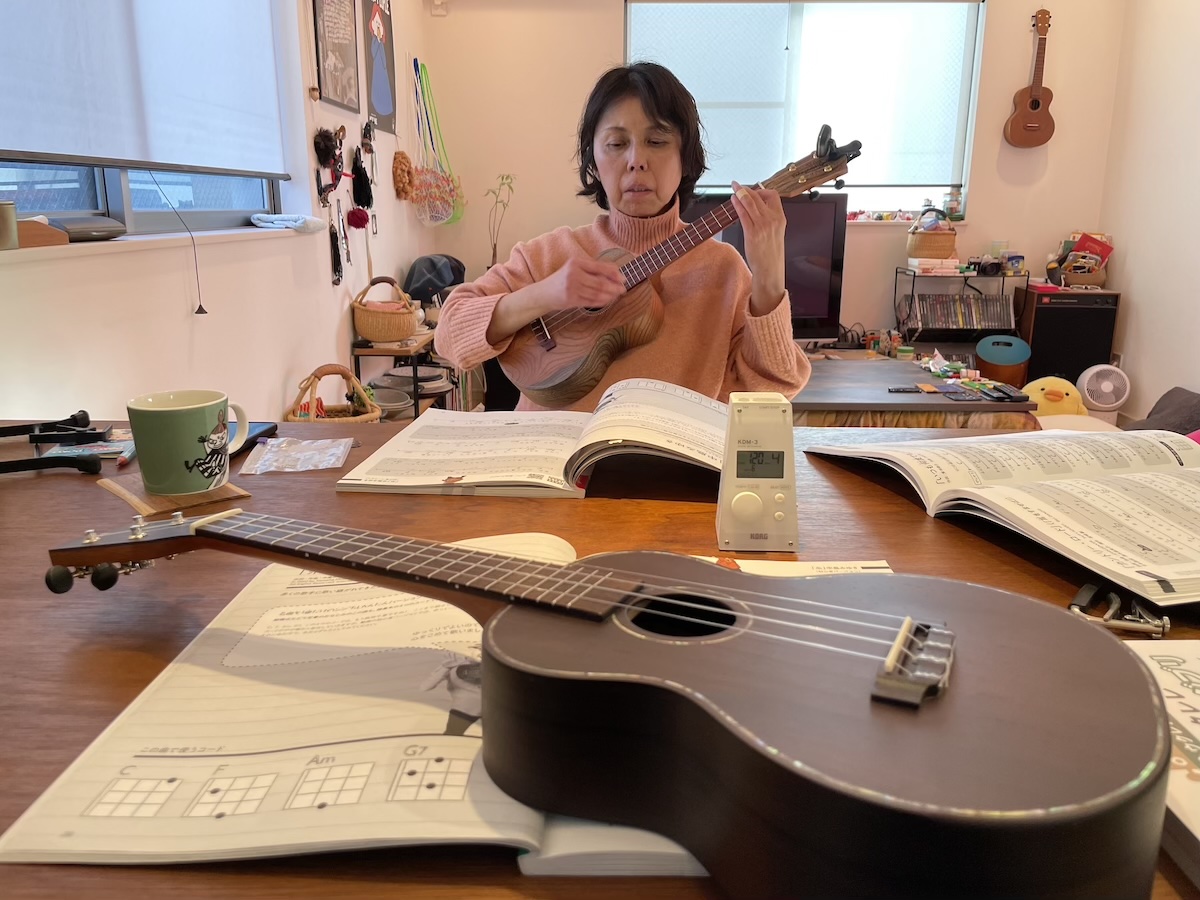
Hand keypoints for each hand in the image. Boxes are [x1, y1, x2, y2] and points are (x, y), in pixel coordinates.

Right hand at [544, 256, 626, 310]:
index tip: (623, 278)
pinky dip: (602, 302)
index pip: (600, 267)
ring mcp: (572, 288)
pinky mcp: (571, 300)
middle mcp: (574, 274)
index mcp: (576, 262)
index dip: (614, 273)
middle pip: (601, 282)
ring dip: (610, 295)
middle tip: (623, 289)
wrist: (543, 293)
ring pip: (597, 293)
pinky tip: (608, 300)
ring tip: (616, 295)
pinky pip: (591, 302)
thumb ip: (592, 269)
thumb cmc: (562, 280)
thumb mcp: (574, 268)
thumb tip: (616, 273)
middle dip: (615, 287)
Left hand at [731, 180, 785, 314]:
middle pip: (759, 196)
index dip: (761, 190)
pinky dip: (737, 205)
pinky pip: (743, 214)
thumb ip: (768, 218)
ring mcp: (762, 226)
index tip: (752, 190)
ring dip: (740, 193)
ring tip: (734, 188)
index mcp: (780, 218)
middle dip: (746, 189)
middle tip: (738, 185)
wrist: (770, 270)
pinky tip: (733, 201)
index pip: (773, 195)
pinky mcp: (752, 233)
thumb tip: (756, 207)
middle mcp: (772, 219)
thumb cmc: (771, 253)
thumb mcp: (775, 232)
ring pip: (750, 202)